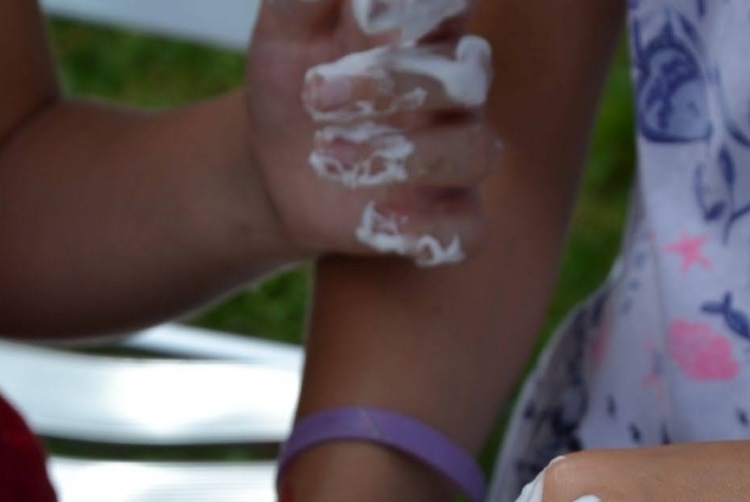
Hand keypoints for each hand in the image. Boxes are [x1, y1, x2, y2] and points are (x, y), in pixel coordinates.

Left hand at [247, 0, 496, 265]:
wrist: (274, 168)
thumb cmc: (290, 82)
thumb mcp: (285, 29)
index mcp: (427, 31)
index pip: (450, 7)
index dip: (421, 8)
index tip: (366, 12)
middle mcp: (454, 90)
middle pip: (469, 78)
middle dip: (391, 86)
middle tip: (315, 94)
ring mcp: (456, 153)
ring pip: (474, 152)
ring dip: (401, 156)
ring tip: (326, 157)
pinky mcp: (446, 217)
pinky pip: (468, 231)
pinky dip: (427, 232)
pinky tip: (374, 221)